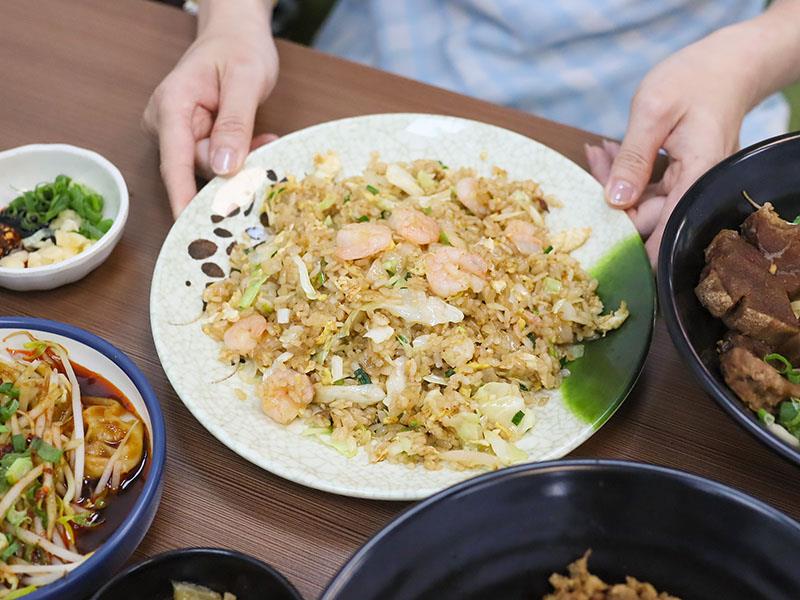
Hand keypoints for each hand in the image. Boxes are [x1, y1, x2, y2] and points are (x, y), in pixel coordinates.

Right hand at [143, 1, 277, 216]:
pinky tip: (260, 140)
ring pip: (212, 168)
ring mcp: (179, 133)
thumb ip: (236, 124)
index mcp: (172, 106)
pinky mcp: (194, 140)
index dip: (184, 199)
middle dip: (234, 170)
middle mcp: (167, 123)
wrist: (235, 32)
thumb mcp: (245, 80)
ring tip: (267, 138)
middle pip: (196, 169)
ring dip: (243, 161)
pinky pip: (219, 161)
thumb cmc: (239, 47)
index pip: (174, 163)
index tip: (191, 230)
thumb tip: (225, 169)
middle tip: (267, 151)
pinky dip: (242, 156)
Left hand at [586, 24, 763, 263]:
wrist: (728, 64)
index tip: (594, 228)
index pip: (663, 232)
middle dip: (612, 199)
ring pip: (644, 205)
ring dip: (615, 184)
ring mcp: (692, 187)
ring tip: (599, 152)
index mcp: (699, 176)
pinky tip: (610, 153)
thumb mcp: (653, 112)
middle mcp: (699, 190)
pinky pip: (649, 191)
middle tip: (594, 159)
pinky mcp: (683, 180)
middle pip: (647, 219)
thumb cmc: (694, 79)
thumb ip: (633, 159)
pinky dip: (628, 176)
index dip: (628, 239)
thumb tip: (614, 201)